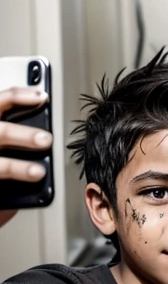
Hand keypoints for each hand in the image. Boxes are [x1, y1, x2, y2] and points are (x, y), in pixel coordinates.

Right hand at [0, 87, 51, 226]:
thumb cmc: (1, 167)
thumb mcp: (6, 142)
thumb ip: (15, 137)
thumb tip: (41, 131)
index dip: (18, 97)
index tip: (41, 97)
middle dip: (23, 135)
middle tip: (47, 140)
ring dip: (18, 168)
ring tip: (39, 172)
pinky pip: (0, 183)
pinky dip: (14, 180)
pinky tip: (29, 186)